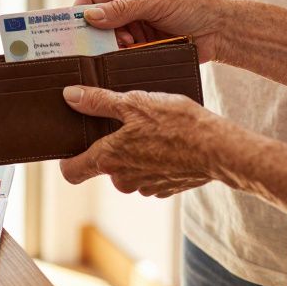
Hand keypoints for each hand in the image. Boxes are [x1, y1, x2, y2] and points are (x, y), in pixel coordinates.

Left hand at [58, 86, 222, 197]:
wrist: (218, 148)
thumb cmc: (176, 123)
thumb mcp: (134, 102)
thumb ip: (98, 101)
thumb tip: (70, 96)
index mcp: (108, 160)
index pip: (71, 171)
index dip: (68, 158)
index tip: (73, 144)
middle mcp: (123, 180)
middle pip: (104, 164)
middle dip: (112, 145)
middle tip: (126, 120)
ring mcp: (146, 187)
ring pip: (130, 168)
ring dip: (136, 151)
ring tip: (153, 128)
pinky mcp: (166, 188)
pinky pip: (151, 172)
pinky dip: (156, 159)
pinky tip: (169, 141)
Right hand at [73, 0, 231, 62]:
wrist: (220, 30)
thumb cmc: (191, 5)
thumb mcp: (154, 2)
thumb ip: (121, 9)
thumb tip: (89, 15)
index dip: (77, 13)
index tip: (67, 30)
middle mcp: (124, 6)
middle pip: (95, 23)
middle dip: (94, 34)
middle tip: (94, 46)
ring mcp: (132, 28)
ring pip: (107, 42)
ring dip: (111, 48)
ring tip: (127, 47)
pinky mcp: (141, 47)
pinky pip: (122, 55)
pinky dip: (121, 58)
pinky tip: (127, 59)